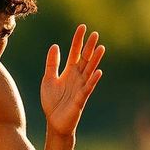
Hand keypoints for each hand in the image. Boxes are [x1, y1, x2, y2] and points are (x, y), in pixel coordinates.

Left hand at [40, 24, 104, 138]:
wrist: (54, 122)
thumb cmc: (52, 102)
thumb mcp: (48, 79)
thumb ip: (52, 64)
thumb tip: (55, 45)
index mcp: (69, 72)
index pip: (75, 52)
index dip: (78, 40)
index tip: (82, 27)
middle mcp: (77, 77)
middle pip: (85, 59)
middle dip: (89, 47)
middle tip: (95, 33)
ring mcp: (81, 87)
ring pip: (89, 71)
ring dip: (95, 60)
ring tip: (101, 48)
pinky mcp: (81, 99)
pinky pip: (88, 88)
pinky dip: (93, 80)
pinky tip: (98, 72)